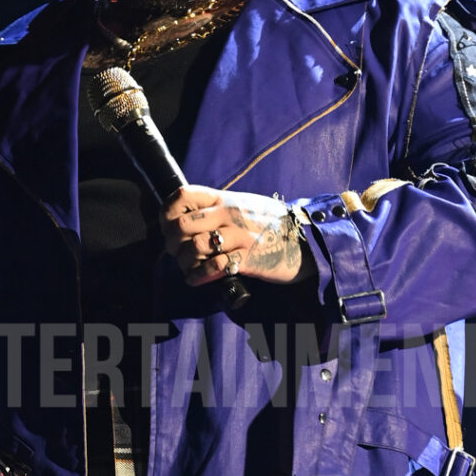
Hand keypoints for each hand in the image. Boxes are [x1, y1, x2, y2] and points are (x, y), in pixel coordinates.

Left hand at [160, 186, 314, 286]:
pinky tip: (199, 279)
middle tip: (179, 255)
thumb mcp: (245, 206)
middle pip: (180, 226)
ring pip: (194, 247)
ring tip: (191, 268)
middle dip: (172, 245)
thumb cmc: (273, 226)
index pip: (182, 195)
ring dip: (186, 263)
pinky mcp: (249, 258)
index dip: (167, 213)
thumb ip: (218, 209)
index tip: (169, 228)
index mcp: (225, 199)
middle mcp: (229, 214)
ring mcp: (240, 235)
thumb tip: (186, 218)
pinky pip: (215, 267)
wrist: (309, 240)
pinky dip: (200, 277)